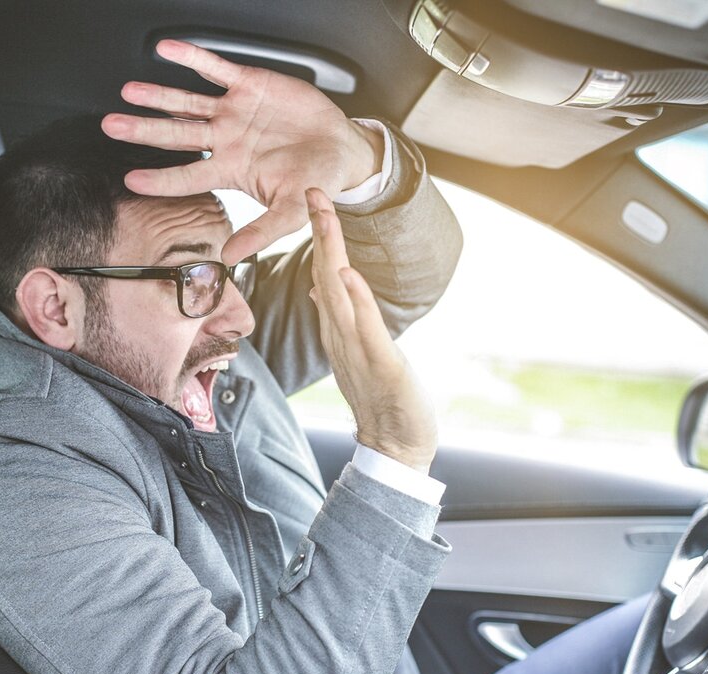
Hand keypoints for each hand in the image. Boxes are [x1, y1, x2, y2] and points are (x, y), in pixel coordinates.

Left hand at [102, 39, 383, 265]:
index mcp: (231, 170)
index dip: (159, 179)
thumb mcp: (292, 213)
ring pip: (187, 102)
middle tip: (111, 127)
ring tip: (129, 92)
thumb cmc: (317, 181)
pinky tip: (167, 50)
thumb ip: (261, 233)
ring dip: (158, 96)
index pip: (186, 176)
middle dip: (142, 131)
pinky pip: (214, 68)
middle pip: (175, 135)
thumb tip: (230, 257)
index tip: (131, 181)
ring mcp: (235, 111)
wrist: (343, 149)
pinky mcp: (249, 84)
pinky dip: (192, 58)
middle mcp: (226, 139)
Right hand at [305, 188, 436, 473]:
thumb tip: (323, 285)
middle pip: (325, 276)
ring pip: (338, 296)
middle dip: (321, 233)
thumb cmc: (382, 400)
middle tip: (314, 192)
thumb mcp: (360, 350)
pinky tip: (347, 274)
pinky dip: (356, 300)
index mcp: (339, 330)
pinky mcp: (380, 365)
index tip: (316, 201)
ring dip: (331, 255)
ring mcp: (358, 350)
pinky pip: (365, 328)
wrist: (394, 447)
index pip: (325, 275)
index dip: (321, 238)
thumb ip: (342, 317)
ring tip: (325, 219)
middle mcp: (342, 336)